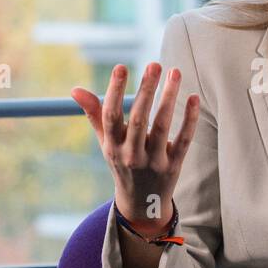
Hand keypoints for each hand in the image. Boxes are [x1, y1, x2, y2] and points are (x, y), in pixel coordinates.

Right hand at [71, 63, 199, 233]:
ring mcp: (153, 162)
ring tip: (174, 72)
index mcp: (112, 146)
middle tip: (154, 64)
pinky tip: (193, 97)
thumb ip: (95, 114)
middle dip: (146, 90)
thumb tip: (75, 89)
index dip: (114, 91)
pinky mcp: (174, 166)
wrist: (142, 203)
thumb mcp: (106, 142)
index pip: (111, 115)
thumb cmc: (122, 162)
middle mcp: (131, 154)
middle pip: (139, 119)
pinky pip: (183, 140)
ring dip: (169, 98)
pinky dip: (189, 119)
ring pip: (162, 126)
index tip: (121, 66)